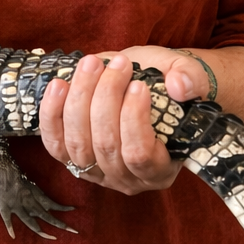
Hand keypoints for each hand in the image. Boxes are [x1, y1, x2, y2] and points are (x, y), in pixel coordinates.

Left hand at [38, 46, 210, 195]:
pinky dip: (52, 113)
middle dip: (107, 97)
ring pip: (78, 143)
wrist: (144, 86)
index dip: (134, 119)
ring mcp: (95, 172)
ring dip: (81, 98)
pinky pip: (53, 143)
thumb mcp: (189, 78)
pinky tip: (59, 84)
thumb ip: (191, 79)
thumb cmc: (169, 88)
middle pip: (106, 145)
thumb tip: (179, 86)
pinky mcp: (69, 158)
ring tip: (92, 64)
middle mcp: (126, 179)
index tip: (138, 84)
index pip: (141, 156)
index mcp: (161, 169)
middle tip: (118, 63)